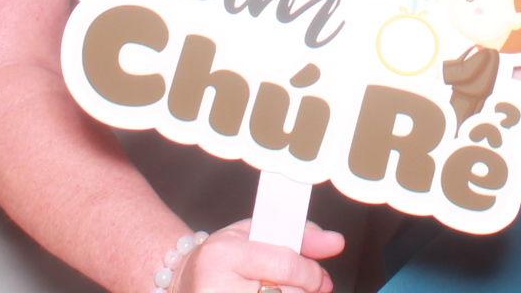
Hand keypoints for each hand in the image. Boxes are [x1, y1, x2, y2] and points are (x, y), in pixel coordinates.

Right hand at [174, 220, 342, 292]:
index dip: (310, 272)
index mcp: (225, 254)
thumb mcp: (254, 234)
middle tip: (302, 286)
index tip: (316, 275)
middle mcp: (219, 287)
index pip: (284, 264)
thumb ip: (299, 235)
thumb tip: (335, 242)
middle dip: (304, 291)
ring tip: (281, 291)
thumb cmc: (223, 258)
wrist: (186, 283)